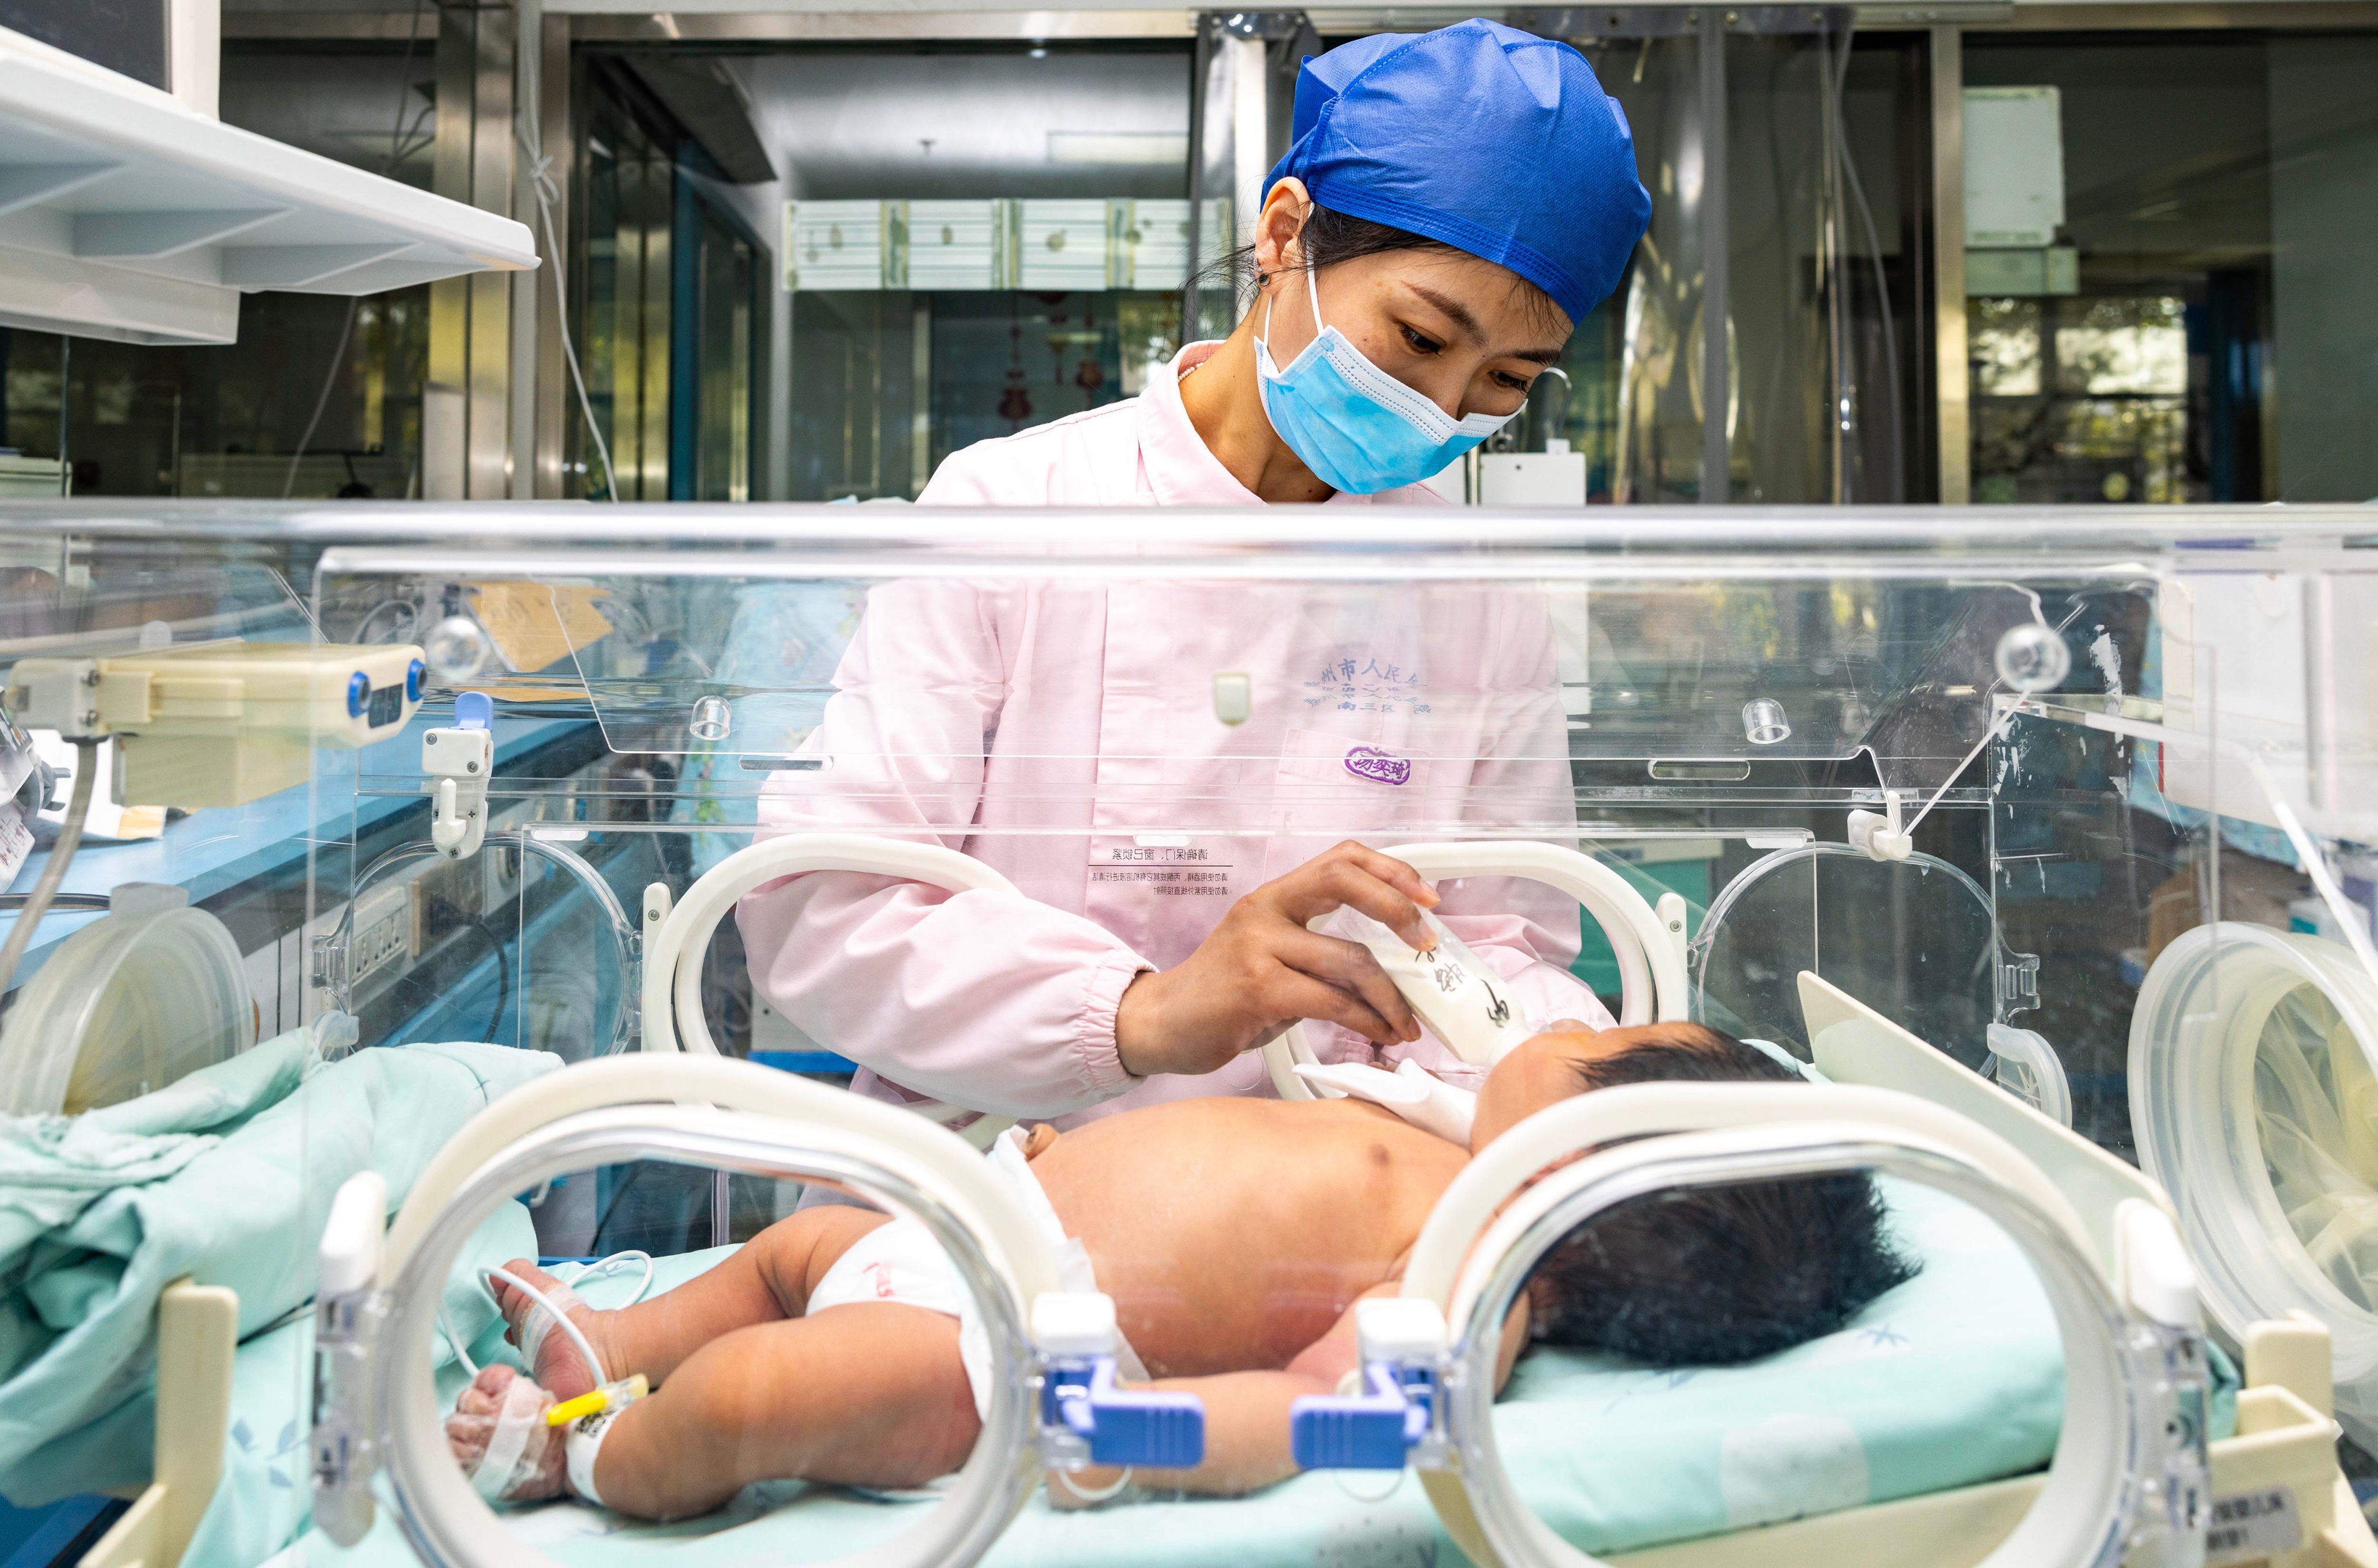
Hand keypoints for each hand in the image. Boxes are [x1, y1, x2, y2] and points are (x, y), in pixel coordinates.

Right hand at [1113, 841, 1438, 1079]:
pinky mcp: (1259, 991)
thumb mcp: (1268, 954)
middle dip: (1398, 910)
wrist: (1161, 1024)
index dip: (1390, 870)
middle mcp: (1265, 912)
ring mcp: (1259, 949)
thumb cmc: (1222, 994)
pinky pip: (1333, 1002)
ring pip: (1350, 959)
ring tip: (1407, 1022)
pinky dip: (1367, 1021)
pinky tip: (1379, 1034)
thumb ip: (1319, 949)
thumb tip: (1390, 966)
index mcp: (1272, 897)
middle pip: (1345, 882)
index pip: (1340, 858)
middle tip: (1428, 947)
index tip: (1427, 897)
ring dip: (1391, 996)